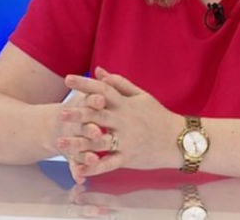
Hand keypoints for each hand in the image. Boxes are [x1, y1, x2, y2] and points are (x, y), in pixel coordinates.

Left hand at [60, 67, 181, 181]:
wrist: (179, 140)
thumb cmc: (158, 115)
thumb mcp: (141, 95)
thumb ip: (118, 83)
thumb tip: (98, 70)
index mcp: (125, 104)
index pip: (102, 89)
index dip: (85, 84)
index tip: (67, 78)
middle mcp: (124, 121)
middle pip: (98, 115)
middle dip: (78, 114)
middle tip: (60, 113)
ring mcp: (126, 140)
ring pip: (99, 141)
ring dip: (79, 143)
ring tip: (61, 144)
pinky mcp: (129, 158)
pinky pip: (109, 164)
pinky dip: (93, 167)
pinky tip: (78, 169)